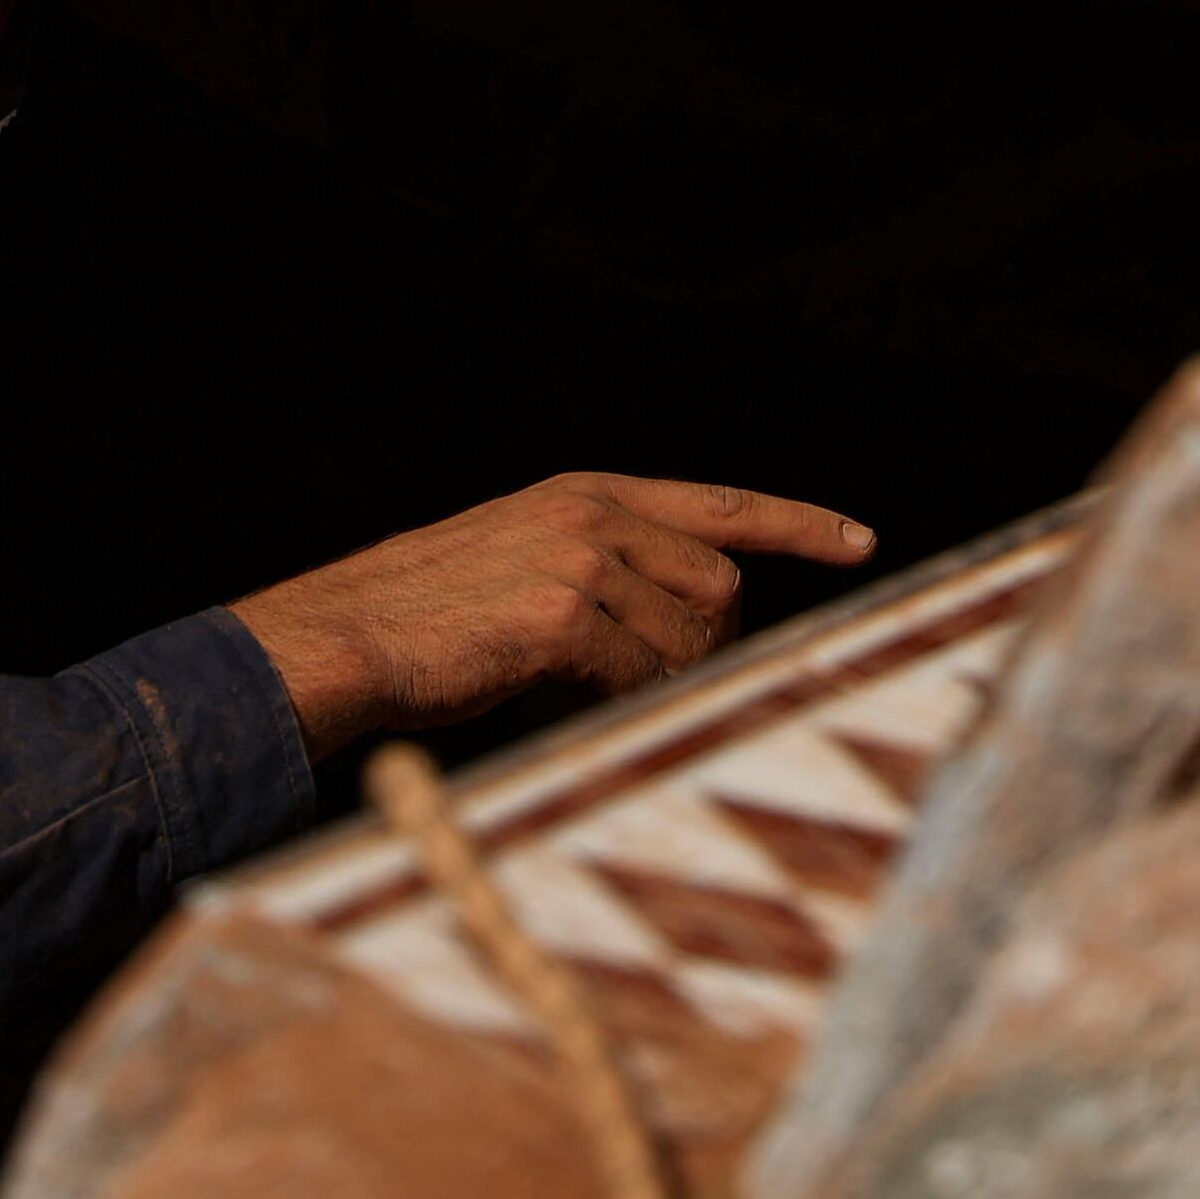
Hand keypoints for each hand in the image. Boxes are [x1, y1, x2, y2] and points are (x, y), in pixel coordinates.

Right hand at [231, 475, 875, 759]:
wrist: (340, 642)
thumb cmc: (425, 626)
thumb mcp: (520, 569)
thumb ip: (603, 576)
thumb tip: (688, 630)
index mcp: (583, 495)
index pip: (719, 504)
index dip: (797, 524)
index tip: (859, 541)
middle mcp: (591, 514)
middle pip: (720, 586)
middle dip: (708, 645)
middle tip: (645, 682)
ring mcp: (578, 559)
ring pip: (688, 638)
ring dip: (658, 682)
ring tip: (582, 692)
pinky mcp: (560, 614)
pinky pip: (639, 675)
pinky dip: (621, 703)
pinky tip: (565, 701)